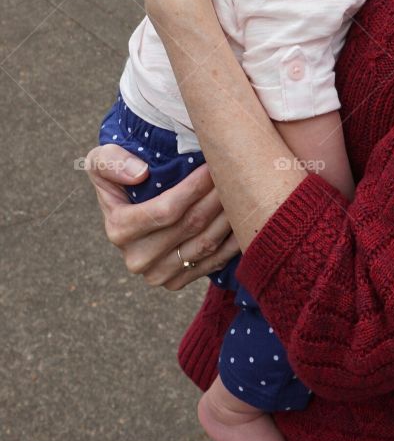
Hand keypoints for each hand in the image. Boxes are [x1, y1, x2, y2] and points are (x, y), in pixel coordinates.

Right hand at [86, 143, 240, 288]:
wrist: (129, 206)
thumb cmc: (120, 174)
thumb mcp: (102, 159)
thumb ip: (111, 160)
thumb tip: (139, 173)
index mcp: (119, 230)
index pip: (166, 210)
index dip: (195, 186)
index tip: (214, 164)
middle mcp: (137, 259)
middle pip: (191, 225)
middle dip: (217, 196)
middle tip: (237, 172)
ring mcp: (157, 274)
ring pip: (206, 244)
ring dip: (229, 215)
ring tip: (243, 190)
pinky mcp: (176, 282)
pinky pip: (213, 262)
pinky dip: (232, 241)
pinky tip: (244, 218)